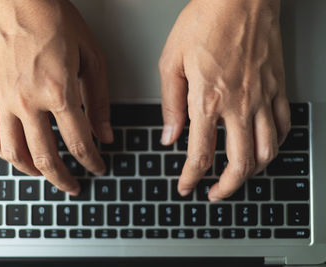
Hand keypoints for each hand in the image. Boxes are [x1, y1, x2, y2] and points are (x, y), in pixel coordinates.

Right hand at [0, 0, 111, 195]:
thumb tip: (105, 133)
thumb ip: (99, 100)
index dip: (92, 161)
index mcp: (58, 91)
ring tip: (46, 175)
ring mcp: (3, 99)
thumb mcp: (91, 58)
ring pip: (14, 152)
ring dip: (32, 171)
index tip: (98, 167)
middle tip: (73, 186)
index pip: (79, 142)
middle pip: (46, 157)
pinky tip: (15, 155)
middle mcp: (28, 100)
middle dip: (64, 178)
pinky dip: (3, 151)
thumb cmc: (54, 20)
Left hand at [159, 0, 289, 200]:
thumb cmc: (205, 20)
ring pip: (267, 151)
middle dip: (225, 187)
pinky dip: (275, 144)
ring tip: (239, 178)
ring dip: (252, 173)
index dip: (190, 178)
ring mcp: (263, 97)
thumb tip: (169, 136)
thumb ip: (171, 104)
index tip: (185, 186)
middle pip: (239, 164)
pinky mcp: (278, 87)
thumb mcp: (171, 61)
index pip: (199, 155)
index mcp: (207, 99)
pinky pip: (284, 126)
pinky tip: (265, 147)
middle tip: (215, 193)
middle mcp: (239, 104)